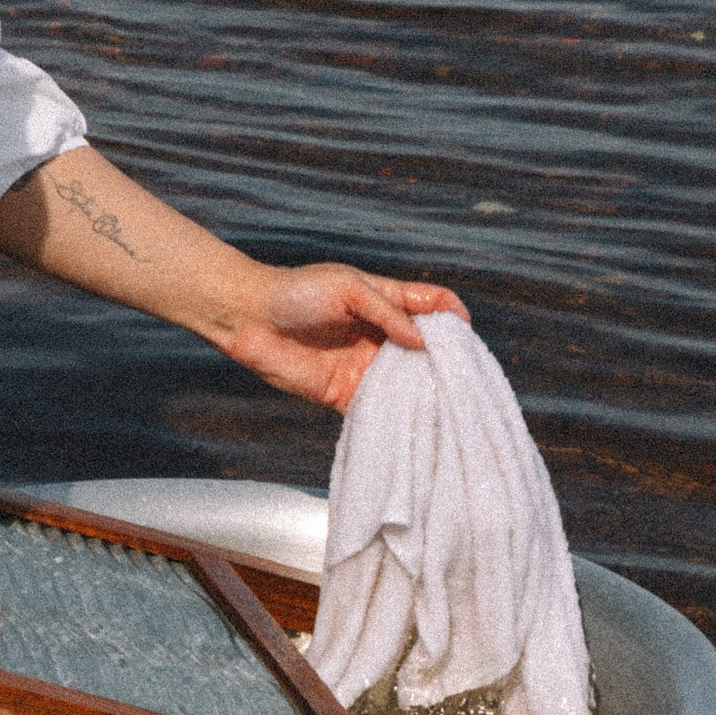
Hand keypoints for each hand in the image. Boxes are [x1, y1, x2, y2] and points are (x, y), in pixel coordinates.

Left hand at [218, 262, 467, 413]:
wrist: (248, 318)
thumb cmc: (297, 292)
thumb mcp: (347, 289)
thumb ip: (387, 313)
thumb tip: (424, 342)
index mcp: (384, 301)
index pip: (430, 305)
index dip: (452, 315)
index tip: (467, 334)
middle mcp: (380, 335)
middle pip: (425, 349)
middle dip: (445, 362)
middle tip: (467, 381)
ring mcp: (365, 365)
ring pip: (407, 382)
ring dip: (425, 393)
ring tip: (450, 408)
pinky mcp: (345, 393)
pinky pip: (378, 408)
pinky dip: (396, 416)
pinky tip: (415, 425)